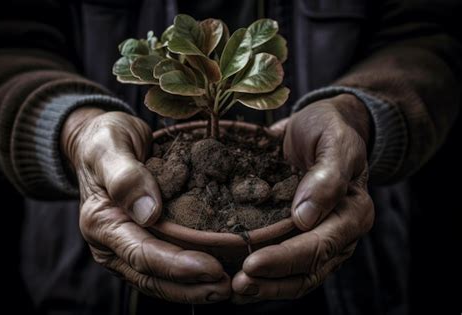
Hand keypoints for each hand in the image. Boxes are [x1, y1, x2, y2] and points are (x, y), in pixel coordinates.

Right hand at [61, 108, 229, 302]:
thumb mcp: (110, 147)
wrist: (100, 142)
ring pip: (158, 280)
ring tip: (225, 287)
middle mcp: (111, 243)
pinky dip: (187, 277)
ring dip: (192, 288)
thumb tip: (148, 212)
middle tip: (227, 287)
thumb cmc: (105, 141)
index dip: (177, 265)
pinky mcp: (140, 242)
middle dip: (190, 286)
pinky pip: (163, 267)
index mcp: (102, 222)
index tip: (212, 267)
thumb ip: (125, 176)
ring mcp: (125, 246)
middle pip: (152, 276)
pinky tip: (212, 275)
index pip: (141, 254)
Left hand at [232, 94, 374, 302]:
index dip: (285, 258)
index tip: (252, 263)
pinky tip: (239, 278)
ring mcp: (320, 238)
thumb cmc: (328, 129)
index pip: (319, 245)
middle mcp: (339, 233)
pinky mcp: (301, 236)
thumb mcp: (335, 140)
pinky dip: (266, 276)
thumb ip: (328, 175)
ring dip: (267, 287)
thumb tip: (306, 218)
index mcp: (353, 212)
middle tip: (237, 285)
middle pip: (308, 270)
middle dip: (272, 281)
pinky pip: (287, 265)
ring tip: (235, 291)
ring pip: (298, 276)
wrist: (320, 126)